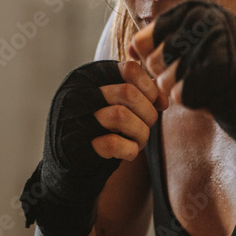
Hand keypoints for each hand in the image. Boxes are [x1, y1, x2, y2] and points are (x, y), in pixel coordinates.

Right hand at [21, 60, 165, 235]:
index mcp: (86, 78)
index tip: (156, 104)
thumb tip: (164, 99)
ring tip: (137, 141)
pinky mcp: (74, 146)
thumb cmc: (101, 131)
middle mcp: (75, 94)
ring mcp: (71, 120)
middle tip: (146, 126)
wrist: (71, 167)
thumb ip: (140, 95)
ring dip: (140, 133)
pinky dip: (129, 150)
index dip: (151, 88)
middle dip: (148, 114)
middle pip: (128, 93)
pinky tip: (127, 153)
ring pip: (121, 116)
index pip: (129, 69)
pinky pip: (113, 143)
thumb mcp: (118, 105)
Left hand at [130, 0, 235, 152]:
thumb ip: (167, 42)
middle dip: (167, 79)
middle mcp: (207, 19)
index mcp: (200, 8)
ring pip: (165, 79)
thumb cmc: (232, 74)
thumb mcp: (200, 46)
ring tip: (203, 88)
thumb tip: (130, 47)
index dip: (155, 61)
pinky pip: (180, 94)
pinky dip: (192, 103)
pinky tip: (211, 97)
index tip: (175, 66)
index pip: (147, 39)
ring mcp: (215, 43)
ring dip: (180, 92)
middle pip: (154, 60)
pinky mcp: (220, 70)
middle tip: (192, 81)